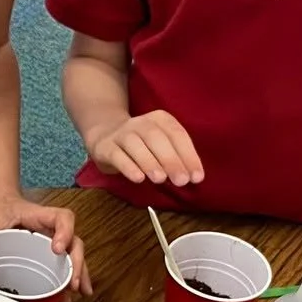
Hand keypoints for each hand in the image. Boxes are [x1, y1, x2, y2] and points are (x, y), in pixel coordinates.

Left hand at [0, 191, 91, 295]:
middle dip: (77, 264)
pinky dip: (71, 279)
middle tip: (73, 284)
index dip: (65, 233)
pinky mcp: (50, 253)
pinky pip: (65, 265)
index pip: (62, 218)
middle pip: (75, 242)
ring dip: (80, 275)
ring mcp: (54, 240)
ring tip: (80, 292)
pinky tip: (72, 295)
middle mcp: (52, 228)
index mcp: (40, 215)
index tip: (57, 249)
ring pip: (74, 256)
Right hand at [88, 109, 202, 187]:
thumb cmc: (142, 144)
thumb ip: (177, 157)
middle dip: (171, 160)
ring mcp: (121, 133)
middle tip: (181, 181)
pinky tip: (138, 178)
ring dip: (149, 162)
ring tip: (160, 179)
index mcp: (160, 119)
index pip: (177, 135)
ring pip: (136, 145)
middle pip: (156, 138)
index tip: (196, 177)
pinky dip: (128, 167)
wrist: (105, 134)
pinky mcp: (105, 146)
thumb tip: (193, 176)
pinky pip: (117, 155)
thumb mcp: (161, 145)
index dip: (189, 156)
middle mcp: (141, 123)